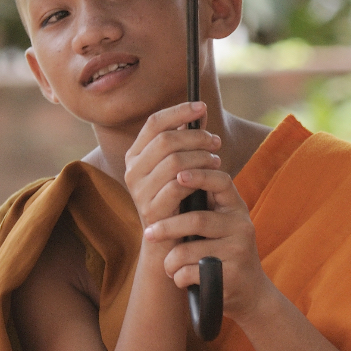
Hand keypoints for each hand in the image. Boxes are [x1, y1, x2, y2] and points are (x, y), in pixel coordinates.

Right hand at [123, 102, 221, 229]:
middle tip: (216, 142)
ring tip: (216, 161)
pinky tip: (210, 179)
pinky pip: (178, 185)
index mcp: (136, 155)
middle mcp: (133, 171)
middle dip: (196, 137)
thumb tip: (200, 111)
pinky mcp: (152, 210)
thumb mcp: (178, 167)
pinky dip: (198, 179)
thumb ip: (185, 141)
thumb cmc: (178, 199)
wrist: (168, 243)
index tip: (201, 107)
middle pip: (166, 140)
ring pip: (174, 161)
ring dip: (201, 158)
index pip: (154, 123)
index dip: (179, 112)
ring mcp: (139, 191)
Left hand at [142, 161, 273, 321]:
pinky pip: (191, 273)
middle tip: (148, 233)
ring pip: (189, 250)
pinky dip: (179, 277)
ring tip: (168, 266)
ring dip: (170, 261)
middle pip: (197, 220)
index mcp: (236, 208)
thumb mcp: (222, 224)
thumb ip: (204, 205)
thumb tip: (167, 177)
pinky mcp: (231, 275)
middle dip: (167, 227)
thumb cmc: (224, 252)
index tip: (177, 175)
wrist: (250, 292)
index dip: (200, 176)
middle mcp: (242, 226)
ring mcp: (239, 251)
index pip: (222, 182)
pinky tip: (180, 278)